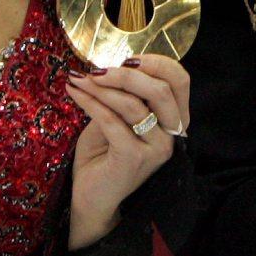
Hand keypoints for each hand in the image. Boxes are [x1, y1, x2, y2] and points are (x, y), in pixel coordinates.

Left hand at [63, 54, 190, 249]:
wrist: (91, 197)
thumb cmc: (104, 154)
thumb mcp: (117, 116)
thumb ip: (124, 94)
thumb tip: (110, 66)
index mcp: (174, 120)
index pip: (180, 80)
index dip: (156, 62)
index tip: (125, 59)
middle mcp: (172, 135)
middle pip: (161, 90)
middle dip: (126, 74)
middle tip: (96, 71)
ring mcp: (156, 149)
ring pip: (133, 105)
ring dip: (101, 88)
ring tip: (78, 80)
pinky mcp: (133, 159)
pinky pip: (112, 122)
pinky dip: (90, 103)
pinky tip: (75, 94)